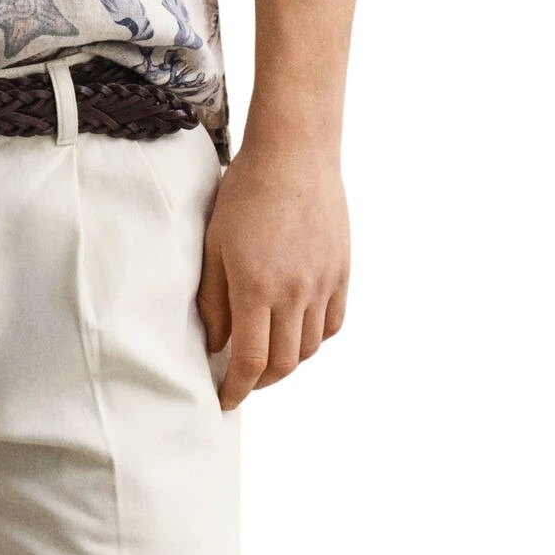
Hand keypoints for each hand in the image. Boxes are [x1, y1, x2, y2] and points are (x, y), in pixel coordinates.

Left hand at [197, 138, 348, 410]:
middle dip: (260, 382)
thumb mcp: (214, 244)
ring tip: (267, 357)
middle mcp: (294, 293)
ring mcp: (323, 284)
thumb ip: (213, 298)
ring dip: (288, 362)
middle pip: (284, 363)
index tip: (224, 399)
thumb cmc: (244, 192)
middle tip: (242, 382)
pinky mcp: (341, 272)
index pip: (250, 360)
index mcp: (256, 287)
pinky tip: (297, 332)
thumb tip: (214, 344)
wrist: (294, 155)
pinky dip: (314, 338)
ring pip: (309, 347)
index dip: (236, 388)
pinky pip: (332, 323)